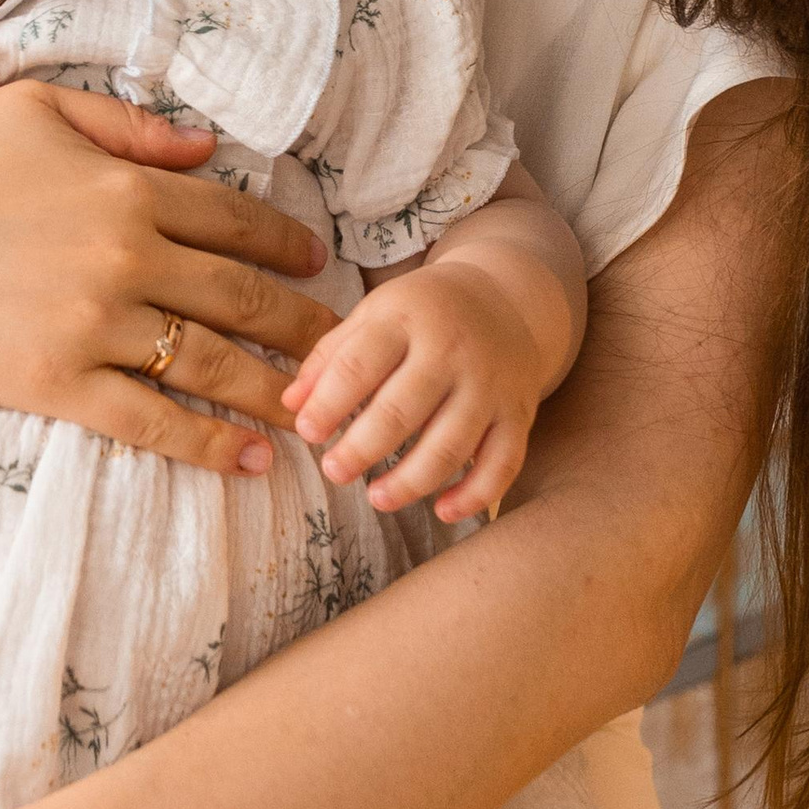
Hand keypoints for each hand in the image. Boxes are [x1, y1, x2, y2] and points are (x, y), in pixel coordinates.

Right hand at [0, 80, 336, 474]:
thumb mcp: (32, 111)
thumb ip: (126, 126)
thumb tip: (204, 147)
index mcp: (128, 186)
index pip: (236, 218)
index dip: (288, 243)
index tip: (318, 264)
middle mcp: (127, 255)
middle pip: (244, 295)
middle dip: (306, 326)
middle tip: (345, 350)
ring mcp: (95, 324)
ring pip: (212, 362)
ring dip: (274, 389)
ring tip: (316, 410)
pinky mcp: (58, 383)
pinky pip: (151, 420)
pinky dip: (207, 442)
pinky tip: (250, 460)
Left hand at [280, 260, 546, 522]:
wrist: (504, 297)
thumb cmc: (420, 314)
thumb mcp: (373, 315)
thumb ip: (330, 356)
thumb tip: (290, 404)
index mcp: (406, 317)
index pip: (359, 364)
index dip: (329, 404)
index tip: (306, 431)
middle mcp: (452, 349)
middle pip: (403, 410)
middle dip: (362, 449)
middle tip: (333, 471)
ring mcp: (490, 384)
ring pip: (451, 444)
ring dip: (411, 481)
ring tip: (376, 498)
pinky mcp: (519, 413)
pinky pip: (502, 463)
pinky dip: (475, 494)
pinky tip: (444, 512)